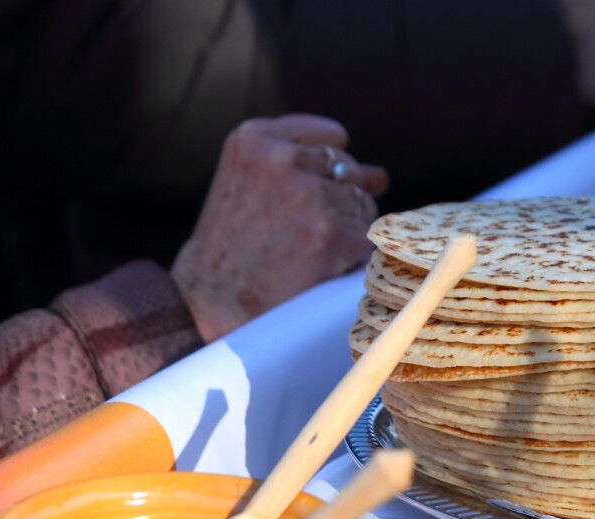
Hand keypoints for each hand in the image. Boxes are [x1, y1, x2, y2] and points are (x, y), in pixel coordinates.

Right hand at [171, 114, 387, 341]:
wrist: (214, 305)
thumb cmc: (234, 251)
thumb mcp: (255, 189)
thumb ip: (316, 171)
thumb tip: (380, 176)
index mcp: (255, 137)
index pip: (332, 137)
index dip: (328, 173)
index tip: (306, 199)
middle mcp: (282, 157)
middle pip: (350, 171)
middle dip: (337, 203)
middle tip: (295, 235)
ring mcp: (308, 194)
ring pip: (363, 205)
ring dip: (345, 231)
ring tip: (300, 252)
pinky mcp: (331, 232)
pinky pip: (367, 238)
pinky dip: (351, 257)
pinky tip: (317, 268)